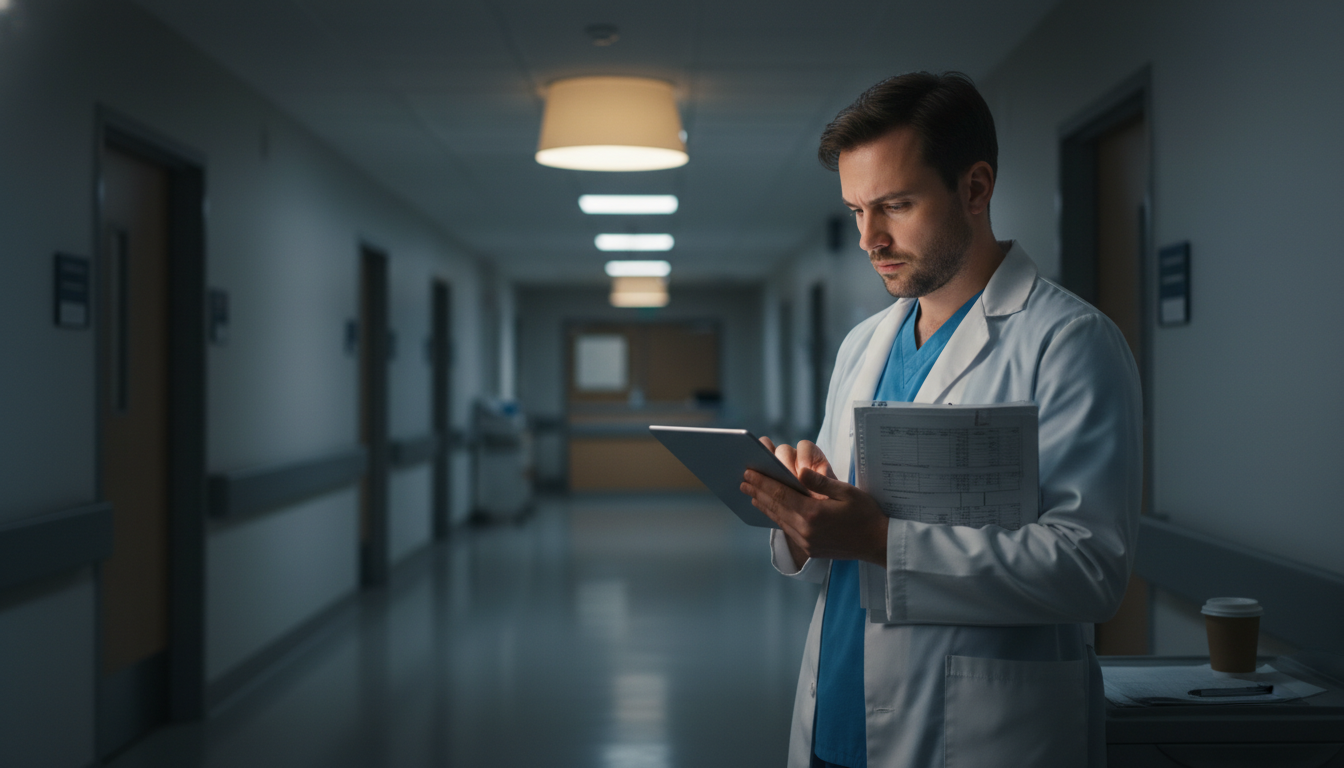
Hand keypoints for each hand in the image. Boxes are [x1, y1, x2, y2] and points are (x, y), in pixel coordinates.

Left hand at [745, 438, 888, 566]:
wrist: (878, 544)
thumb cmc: (865, 514)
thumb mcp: (847, 492)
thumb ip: (821, 482)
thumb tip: (799, 472)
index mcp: (814, 513)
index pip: (781, 494)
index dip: (763, 482)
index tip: (749, 472)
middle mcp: (806, 529)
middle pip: (775, 507)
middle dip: (758, 491)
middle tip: (743, 480)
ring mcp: (806, 541)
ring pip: (778, 519)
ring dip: (763, 504)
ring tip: (750, 493)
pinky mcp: (809, 548)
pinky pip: (786, 529)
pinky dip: (775, 516)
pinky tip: (770, 509)